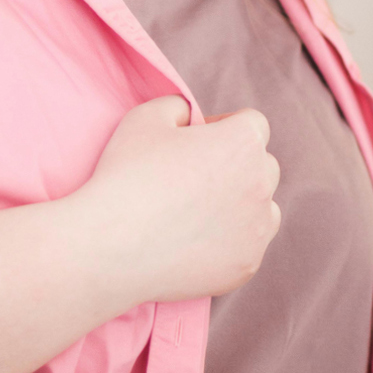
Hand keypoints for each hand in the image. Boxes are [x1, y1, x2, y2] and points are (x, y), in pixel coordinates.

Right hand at [80, 97, 279, 305]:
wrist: (110, 246)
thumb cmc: (126, 176)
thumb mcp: (145, 117)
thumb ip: (178, 106)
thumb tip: (191, 118)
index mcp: (242, 143)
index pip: (252, 124)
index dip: (224, 127)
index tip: (197, 142)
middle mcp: (261, 184)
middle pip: (262, 166)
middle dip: (237, 166)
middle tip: (195, 178)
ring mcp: (257, 229)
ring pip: (262, 208)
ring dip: (240, 204)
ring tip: (197, 212)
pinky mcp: (247, 265)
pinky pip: (249, 246)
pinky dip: (230, 242)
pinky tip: (195, 242)